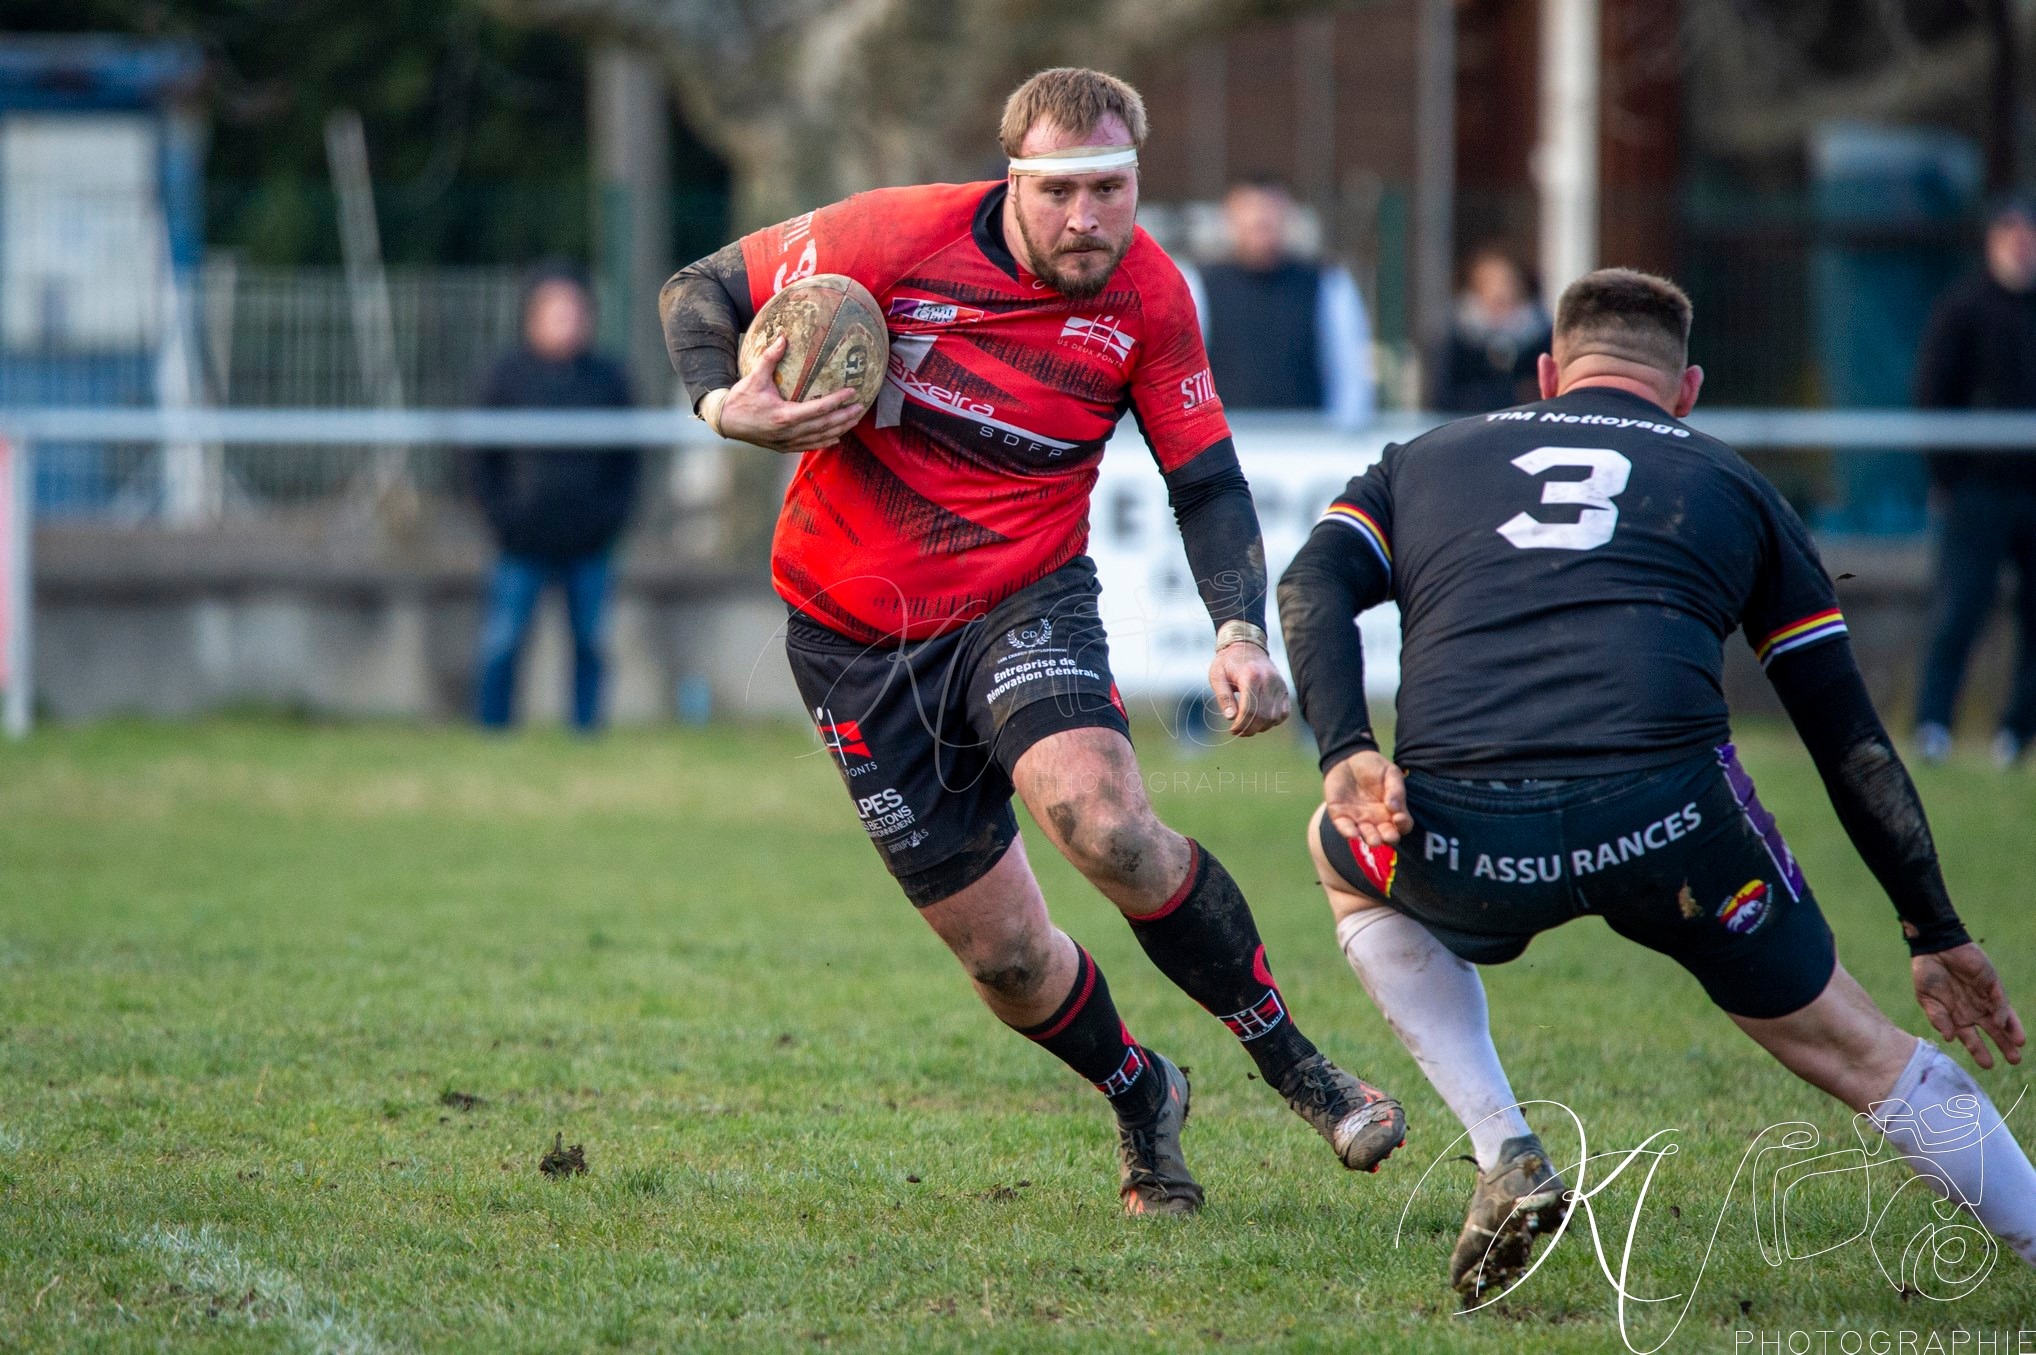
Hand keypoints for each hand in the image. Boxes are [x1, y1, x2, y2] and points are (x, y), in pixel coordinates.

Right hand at [714, 336, 867, 452]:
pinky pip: (809, 445)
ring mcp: (787, 442)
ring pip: (820, 438)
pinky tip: (836, 437)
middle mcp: (789, 432)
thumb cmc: (741, 398)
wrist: (726, 421)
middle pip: (825, 426)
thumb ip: (770, 357)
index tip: (853, 392)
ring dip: (839, 429)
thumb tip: (783, 337)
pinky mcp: (784, 447)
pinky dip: (824, 441)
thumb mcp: (754, 377)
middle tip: (861, 407)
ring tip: (854, 420)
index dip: (838, 401)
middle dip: (845, 417)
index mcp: (784, 416)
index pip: (819, 409)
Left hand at [1207, 642, 1288, 736]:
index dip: (1240, 724)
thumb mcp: (1217, 676)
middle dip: (1249, 729)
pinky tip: (1260, 720)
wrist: (1246, 645)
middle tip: (1238, 731)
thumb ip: (1223, 696)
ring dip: (1261, 727)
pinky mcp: (1284, 689)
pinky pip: (1283, 713)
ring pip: (1274, 717)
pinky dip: (1273, 721)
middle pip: (1263, 716)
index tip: (1232, 730)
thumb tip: (1231, 717)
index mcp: (1251, 676)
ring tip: (1247, 726)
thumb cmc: (1228, 661)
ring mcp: (1279, 685)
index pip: (1249, 709)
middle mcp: (1269, 681)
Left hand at [1323, 749, 1411, 847]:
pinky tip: (1353, 833)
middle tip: (1388, 835)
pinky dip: (1348, 832)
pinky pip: (1344, 827)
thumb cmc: (1374, 767)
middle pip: (1386, 836)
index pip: (1402, 825)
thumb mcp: (1390, 773)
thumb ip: (1396, 789)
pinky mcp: (1341, 815)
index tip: (1399, 817)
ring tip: (1374, 839)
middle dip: (1388, 838)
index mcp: (1392, 811)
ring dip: (1371, 839)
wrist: (1348, 758)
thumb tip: (1395, 808)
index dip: (1403, 825)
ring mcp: (1359, 819)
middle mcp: (1377, 820)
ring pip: (1366, 836)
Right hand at [1912, 942, 2025, 1069]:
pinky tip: (2000, 1023)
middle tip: (2014, 1060)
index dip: (1979, 1051)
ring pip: (2002, 1018)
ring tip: (2019, 1045)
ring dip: (2011, 1031)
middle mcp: (1974, 1009)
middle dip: (2004, 1045)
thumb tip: (1949, 1038)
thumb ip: (1937, 1018)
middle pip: (1993, 1031)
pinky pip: (1999, 1000)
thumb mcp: (1927, 999)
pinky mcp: (1992, 983)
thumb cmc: (1927, 973)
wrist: (1934, 947)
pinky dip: (2001, 1013)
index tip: (1988, 1065)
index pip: (1972, 1037)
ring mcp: (1984, 997)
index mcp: (1958, 1015)